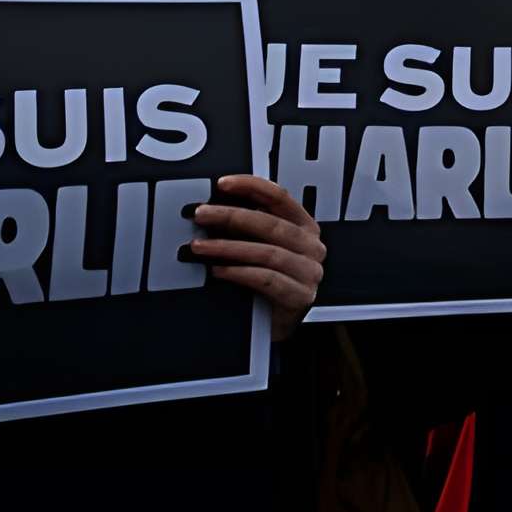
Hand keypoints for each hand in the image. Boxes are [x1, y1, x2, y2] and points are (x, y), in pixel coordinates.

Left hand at [186, 175, 325, 340]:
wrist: (273, 327)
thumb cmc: (263, 284)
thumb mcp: (257, 248)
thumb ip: (244, 229)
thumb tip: (208, 208)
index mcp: (304, 226)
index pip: (280, 197)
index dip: (250, 186)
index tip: (221, 184)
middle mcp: (312, 246)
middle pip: (270, 224)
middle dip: (231, 216)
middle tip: (200, 214)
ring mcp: (310, 272)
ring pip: (267, 252)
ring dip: (228, 248)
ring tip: (199, 248)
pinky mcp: (301, 297)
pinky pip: (268, 280)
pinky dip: (240, 273)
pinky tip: (218, 271)